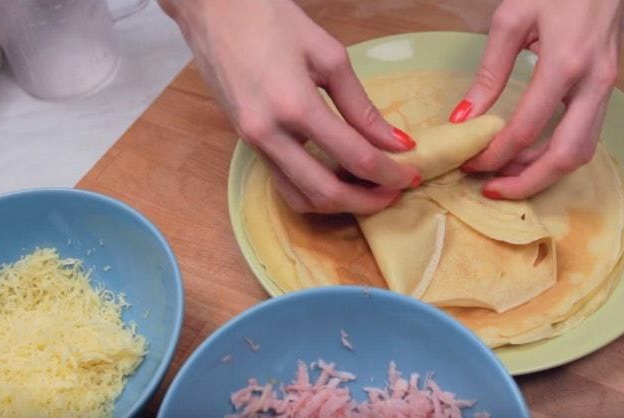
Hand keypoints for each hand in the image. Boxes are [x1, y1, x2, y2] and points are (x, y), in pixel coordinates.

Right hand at [159, 0, 419, 213]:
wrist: (212, 9)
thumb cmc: (270, 19)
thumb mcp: (328, 55)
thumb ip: (361, 106)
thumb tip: (395, 141)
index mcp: (295, 106)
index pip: (355, 157)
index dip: (390, 172)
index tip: (412, 174)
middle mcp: (269, 134)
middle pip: (326, 192)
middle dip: (368, 200)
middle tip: (395, 191)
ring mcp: (252, 143)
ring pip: (300, 198)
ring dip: (338, 204)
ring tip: (368, 190)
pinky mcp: (245, 143)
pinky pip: (282, 184)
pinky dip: (313, 192)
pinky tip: (336, 179)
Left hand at [450, 0, 623, 199]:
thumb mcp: (511, 20)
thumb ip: (488, 74)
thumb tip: (464, 118)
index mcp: (565, 64)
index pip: (526, 129)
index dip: (494, 154)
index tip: (469, 164)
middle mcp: (593, 83)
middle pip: (565, 156)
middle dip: (526, 181)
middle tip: (491, 188)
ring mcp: (607, 88)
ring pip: (582, 151)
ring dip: (543, 171)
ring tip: (506, 175)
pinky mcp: (608, 89)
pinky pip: (587, 136)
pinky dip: (558, 154)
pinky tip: (529, 154)